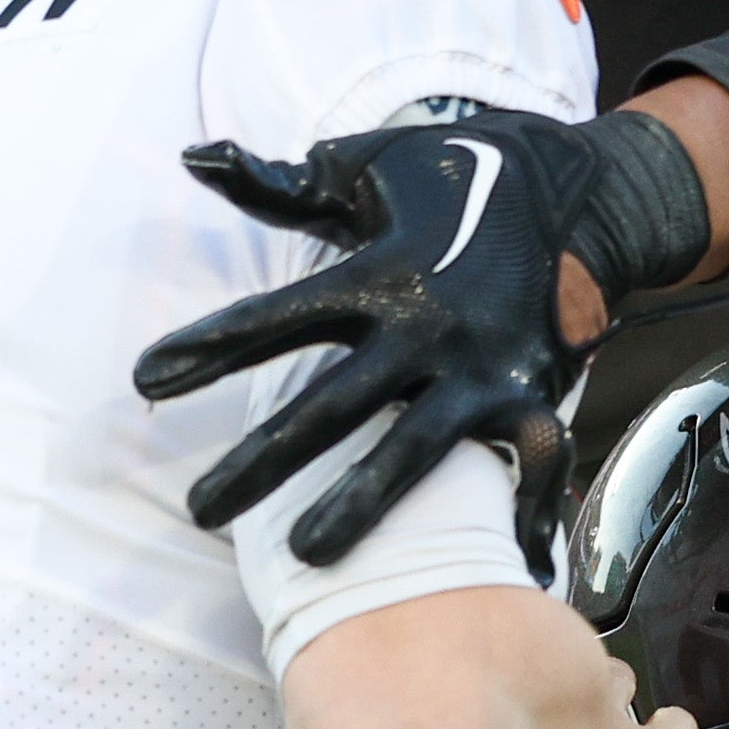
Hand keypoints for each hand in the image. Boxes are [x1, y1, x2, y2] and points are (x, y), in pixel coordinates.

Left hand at [136, 113, 584, 569]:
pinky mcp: (534, 394)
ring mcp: (482, 369)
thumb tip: (194, 156)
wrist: (580, 193)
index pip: (277, 318)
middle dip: (261, 460)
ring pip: (416, 450)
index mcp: (380, 272)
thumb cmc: (454, 180)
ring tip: (305, 556)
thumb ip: (278, 184)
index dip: (209, 347)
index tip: (148, 380)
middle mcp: (427, 328)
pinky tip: (511, 571)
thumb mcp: (365, 168)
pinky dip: (531, 516)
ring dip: (361, 504)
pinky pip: (532, 464)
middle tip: (198, 510)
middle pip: (332, 406)